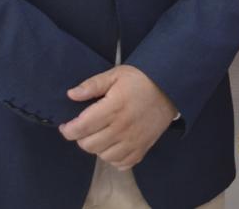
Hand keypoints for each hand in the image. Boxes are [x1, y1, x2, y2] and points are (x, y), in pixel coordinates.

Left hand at [60, 65, 177, 169]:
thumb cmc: (141, 80)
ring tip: (101, 133)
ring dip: (97, 147)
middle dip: (81, 137)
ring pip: (102, 156)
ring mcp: (133, 142)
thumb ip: (92, 85)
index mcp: (114, 108)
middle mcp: (122, 128)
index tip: (67, 124)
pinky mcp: (142, 150)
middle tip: (86, 126)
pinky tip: (114, 143)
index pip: (82, 128)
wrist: (171, 89)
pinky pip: (119, 164)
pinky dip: (113, 157)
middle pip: (89, 145)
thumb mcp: (116, 74)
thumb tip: (71, 95)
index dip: (68, 129)